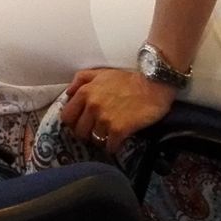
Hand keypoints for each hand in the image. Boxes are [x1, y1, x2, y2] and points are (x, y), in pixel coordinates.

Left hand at [60, 68, 176, 154]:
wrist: (154, 85)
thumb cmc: (128, 79)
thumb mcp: (101, 73)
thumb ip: (81, 79)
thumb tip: (68, 93)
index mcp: (85, 92)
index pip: (67, 116)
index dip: (72, 122)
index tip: (80, 124)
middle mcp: (92, 106)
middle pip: (78, 131)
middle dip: (85, 133)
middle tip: (94, 132)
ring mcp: (104, 119)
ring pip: (94, 140)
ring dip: (101, 140)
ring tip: (108, 137)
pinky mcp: (119, 130)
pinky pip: (110, 146)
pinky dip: (113, 147)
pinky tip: (117, 142)